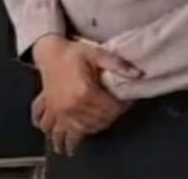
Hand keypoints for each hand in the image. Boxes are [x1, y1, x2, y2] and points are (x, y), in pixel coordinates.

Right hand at [31, 35, 139, 155]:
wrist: (49, 52)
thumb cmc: (72, 52)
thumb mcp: (97, 53)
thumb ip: (118, 64)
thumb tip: (138, 74)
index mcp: (85, 92)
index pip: (111, 109)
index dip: (123, 106)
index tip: (126, 101)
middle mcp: (72, 106)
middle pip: (100, 121)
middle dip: (112, 116)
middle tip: (117, 107)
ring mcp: (61, 112)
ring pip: (85, 129)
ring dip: (97, 126)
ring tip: (104, 117)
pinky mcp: (54, 113)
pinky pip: (66, 131)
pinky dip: (77, 133)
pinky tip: (83, 130)